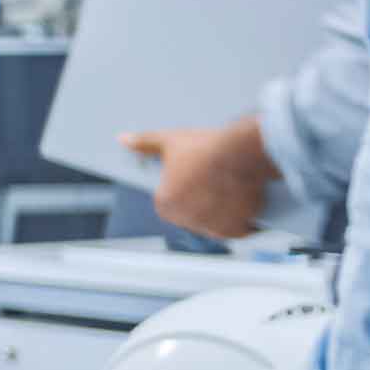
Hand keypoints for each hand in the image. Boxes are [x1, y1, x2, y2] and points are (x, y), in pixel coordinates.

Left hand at [121, 117, 277, 240]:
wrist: (244, 152)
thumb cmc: (208, 148)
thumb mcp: (170, 140)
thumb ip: (145, 144)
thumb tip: (125, 140)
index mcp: (165, 203)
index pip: (169, 203)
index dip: (182, 191)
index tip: (193, 180)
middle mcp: (186, 220)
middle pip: (191, 215)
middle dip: (200, 202)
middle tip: (212, 182)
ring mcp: (212, 227)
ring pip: (214, 223)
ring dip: (220, 212)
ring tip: (229, 188)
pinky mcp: (236, 229)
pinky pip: (236, 230)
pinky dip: (240, 220)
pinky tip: (242, 202)